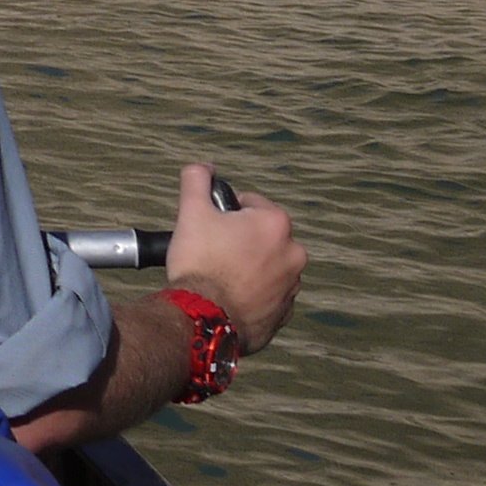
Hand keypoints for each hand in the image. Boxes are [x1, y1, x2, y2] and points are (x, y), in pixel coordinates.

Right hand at [161, 162, 303, 351]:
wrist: (205, 319)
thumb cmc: (201, 262)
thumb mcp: (191, 211)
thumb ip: (196, 179)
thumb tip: (203, 167)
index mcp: (276, 224)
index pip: (251, 203)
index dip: (226, 212)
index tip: (211, 227)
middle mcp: (293, 253)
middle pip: (262, 235)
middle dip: (242, 240)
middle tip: (213, 251)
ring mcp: (292, 286)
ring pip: (268, 265)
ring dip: (249, 266)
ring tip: (220, 277)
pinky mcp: (285, 313)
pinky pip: (269, 294)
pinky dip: (253, 293)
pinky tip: (230, 296)